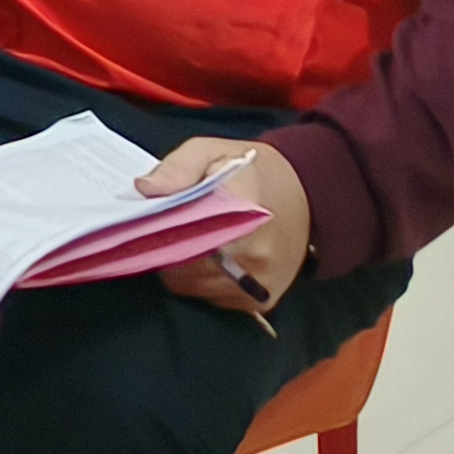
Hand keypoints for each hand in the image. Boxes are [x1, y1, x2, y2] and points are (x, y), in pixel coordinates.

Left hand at [137, 136, 309, 318]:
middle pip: (186, 267)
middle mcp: (256, 252)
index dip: (160, 234)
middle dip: (166, 251)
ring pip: (195, 287)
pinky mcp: (261, 301)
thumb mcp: (212, 152)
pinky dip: (201, 283)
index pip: (188, 236)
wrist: (308, 196)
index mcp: (243, 209)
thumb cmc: (252, 171)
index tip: (148, 224)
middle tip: (165, 231)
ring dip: (181, 270)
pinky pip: (214, 299)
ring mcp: (260, 281)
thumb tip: (145, 188)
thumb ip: (178, 168)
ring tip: (187, 242)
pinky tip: (206, 260)